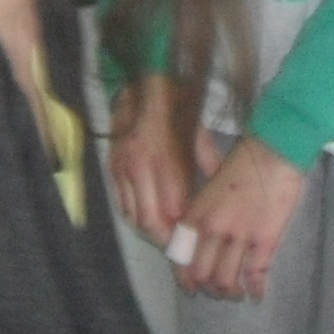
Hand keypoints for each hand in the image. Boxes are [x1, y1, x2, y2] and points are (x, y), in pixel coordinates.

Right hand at [107, 75, 196, 243]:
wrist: (142, 82)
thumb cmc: (176, 104)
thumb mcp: (198, 131)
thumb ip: (209, 162)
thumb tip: (222, 189)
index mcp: (163, 157)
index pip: (173, 209)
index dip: (184, 231)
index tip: (196, 242)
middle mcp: (139, 167)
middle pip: (149, 221)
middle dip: (166, 241)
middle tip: (182, 251)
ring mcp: (121, 169)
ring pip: (133, 218)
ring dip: (150, 234)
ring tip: (168, 242)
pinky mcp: (111, 168)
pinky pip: (122, 205)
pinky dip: (135, 220)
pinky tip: (150, 224)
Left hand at [178, 134, 305, 301]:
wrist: (274, 151)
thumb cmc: (242, 162)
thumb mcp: (210, 187)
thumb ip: (202, 209)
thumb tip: (198, 231)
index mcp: (197, 214)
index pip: (181, 257)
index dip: (184, 278)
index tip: (191, 287)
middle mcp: (212, 230)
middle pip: (202, 274)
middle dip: (209, 289)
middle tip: (218, 291)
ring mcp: (238, 237)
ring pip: (226, 280)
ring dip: (230, 292)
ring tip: (237, 294)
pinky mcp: (264, 240)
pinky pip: (255, 275)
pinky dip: (256, 289)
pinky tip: (258, 295)